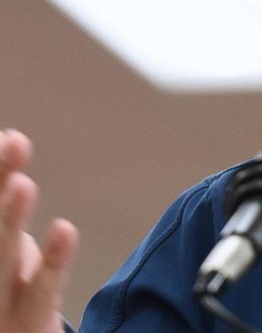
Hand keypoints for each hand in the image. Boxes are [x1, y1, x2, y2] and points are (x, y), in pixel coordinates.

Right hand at [0, 130, 78, 332]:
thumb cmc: (9, 297)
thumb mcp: (9, 255)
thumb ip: (8, 210)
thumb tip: (10, 147)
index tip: (10, 137)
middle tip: (13, 141)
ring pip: (1, 259)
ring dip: (9, 220)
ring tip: (22, 184)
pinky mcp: (26, 326)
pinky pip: (40, 293)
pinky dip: (52, 261)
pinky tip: (64, 230)